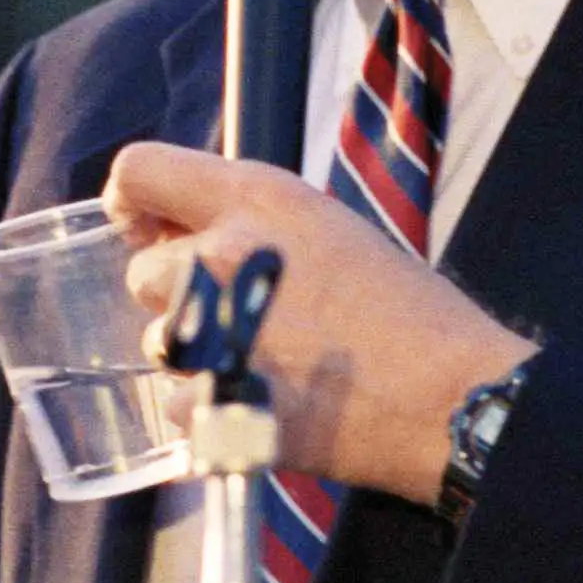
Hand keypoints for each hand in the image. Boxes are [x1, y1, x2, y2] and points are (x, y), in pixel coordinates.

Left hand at [104, 141, 535, 504]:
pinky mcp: (214, 402)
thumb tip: (192, 234)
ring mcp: (214, 330)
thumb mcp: (332, 230)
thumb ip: (256, 222)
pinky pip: (176, 404)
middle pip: (141, 271)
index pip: (138, 171)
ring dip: (194, 354)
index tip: (144, 226)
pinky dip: (208, 411)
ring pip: (158, 341)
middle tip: (237, 313)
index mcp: (257, 199)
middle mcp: (223, 255)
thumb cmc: (409, 313)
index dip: (130, 200)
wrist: (452, 397)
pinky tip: (262, 406)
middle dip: (178, 293)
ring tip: (260, 363)